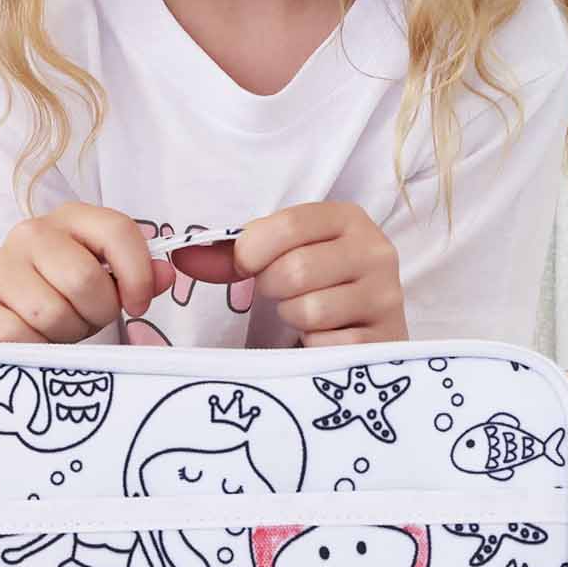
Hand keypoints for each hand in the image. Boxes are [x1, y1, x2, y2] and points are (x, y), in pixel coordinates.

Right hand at [0, 203, 174, 344]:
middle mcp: (29, 233)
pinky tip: (34, 343)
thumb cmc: (64, 298)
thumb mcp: (106, 283)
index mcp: (70, 218)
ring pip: (50, 313)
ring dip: (65, 334)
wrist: (5, 323)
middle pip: (83, 279)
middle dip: (97, 313)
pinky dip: (34, 350)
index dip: (137, 274)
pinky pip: (16, 335)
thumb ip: (138, 278)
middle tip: (88, 320)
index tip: (137, 305)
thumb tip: (166, 275)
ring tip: (60, 330)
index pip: (117, 231)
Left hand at [233, 202, 407, 346]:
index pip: (287, 226)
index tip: (244, 267)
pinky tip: (325, 337)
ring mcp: (386, 297)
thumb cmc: (314, 283)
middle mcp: (376, 251)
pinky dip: (313, 348)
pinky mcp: (385, 340)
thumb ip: (232, 255)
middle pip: (295, 270)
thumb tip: (180, 256)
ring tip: (304, 313)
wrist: (363, 326)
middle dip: (272, 288)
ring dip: (293, 318)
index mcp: (348, 219)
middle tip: (281, 293)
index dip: (251, 251)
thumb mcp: (282, 255)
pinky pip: (326, 347)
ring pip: (309, 311)